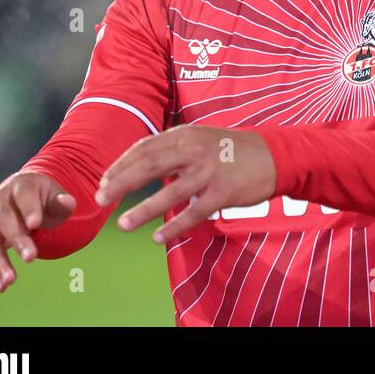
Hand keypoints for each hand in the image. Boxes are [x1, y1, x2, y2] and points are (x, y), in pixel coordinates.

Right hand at [0, 170, 75, 292]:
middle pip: (5, 220)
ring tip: (10, 281)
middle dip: (17, 239)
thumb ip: (62, 203)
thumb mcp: (55, 196)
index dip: (29, 209)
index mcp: (20, 186)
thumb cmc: (43, 198)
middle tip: (31, 258)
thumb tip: (68, 202)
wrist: (21, 195)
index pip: (24, 196)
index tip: (36, 224)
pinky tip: (1, 287)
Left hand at [96, 126, 275, 245]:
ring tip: (123, 224)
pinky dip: (174, 227)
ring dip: (143, 210)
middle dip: (121, 183)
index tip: (104, 181)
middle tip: (101, 199)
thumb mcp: (202, 138)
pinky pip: (193, 213)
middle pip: (149, 166)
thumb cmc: (234, 150)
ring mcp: (209, 172)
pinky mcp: (223, 193)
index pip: (145, 148)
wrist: (274, 155)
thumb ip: (175, 149)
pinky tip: (158, 238)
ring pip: (169, 193)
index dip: (121, 164)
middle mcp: (195, 151)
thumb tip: (140, 165)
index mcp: (187, 135)